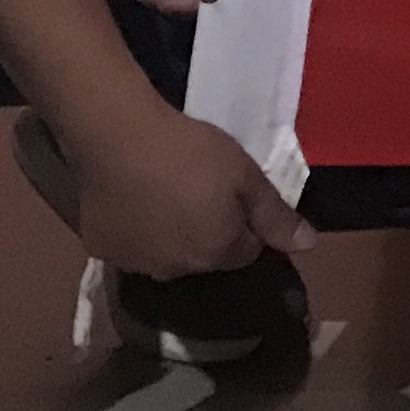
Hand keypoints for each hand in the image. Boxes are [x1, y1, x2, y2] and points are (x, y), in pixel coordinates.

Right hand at [59, 103, 313, 280]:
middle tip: (198, 189)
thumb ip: (276, 216)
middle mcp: (178, 271)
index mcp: (217, 254)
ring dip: (170, 235)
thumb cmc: (191, 153)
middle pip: (205, 257)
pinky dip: (135, 232)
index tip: (234, 193)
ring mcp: (136, 264)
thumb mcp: (246, 176)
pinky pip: (130, 247)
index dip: (245, 223)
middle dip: (208, 232)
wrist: (119, 139)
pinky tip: (132, 201)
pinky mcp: (101, 251)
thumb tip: (308, 247)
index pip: (246, 251)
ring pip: (166, 255)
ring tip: (163, 194)